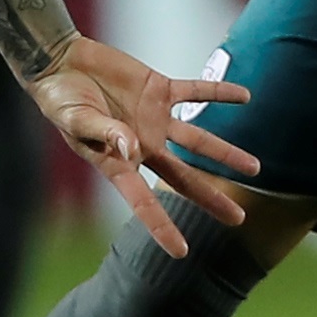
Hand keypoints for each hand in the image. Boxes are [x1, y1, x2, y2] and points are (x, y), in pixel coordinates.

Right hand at [26, 35, 259, 251]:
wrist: (61, 64)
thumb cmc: (60, 99)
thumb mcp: (76, 119)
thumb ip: (104, 134)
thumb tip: (131, 150)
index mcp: (118, 163)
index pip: (143, 202)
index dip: (162, 227)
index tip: (181, 252)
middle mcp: (143, 146)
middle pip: (184, 179)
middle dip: (211, 199)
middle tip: (239, 220)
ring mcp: (154, 119)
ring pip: (198, 141)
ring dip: (226, 154)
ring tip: (255, 168)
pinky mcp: (159, 90)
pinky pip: (195, 91)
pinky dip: (219, 92)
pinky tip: (246, 96)